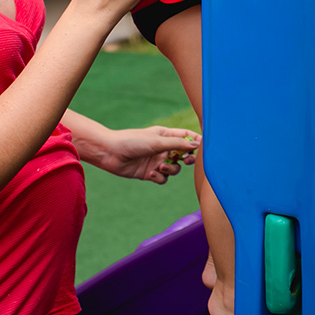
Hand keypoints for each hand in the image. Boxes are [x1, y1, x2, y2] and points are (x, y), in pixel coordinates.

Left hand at [83, 125, 200, 183]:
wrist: (110, 153)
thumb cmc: (132, 141)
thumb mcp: (157, 141)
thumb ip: (178, 144)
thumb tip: (197, 145)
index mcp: (165, 135)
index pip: (186, 136)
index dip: (196, 141)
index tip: (204, 147)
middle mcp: (163, 148)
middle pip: (183, 155)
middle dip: (187, 159)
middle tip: (187, 161)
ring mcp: (156, 161)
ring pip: (174, 169)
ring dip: (171, 170)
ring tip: (160, 167)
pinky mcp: (149, 173)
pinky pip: (162, 178)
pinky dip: (159, 178)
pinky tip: (150, 174)